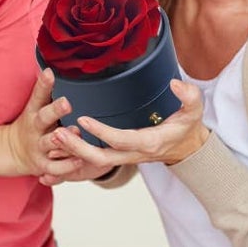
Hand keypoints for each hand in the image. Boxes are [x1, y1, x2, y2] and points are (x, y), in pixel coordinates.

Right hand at [4, 68, 70, 175]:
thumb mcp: (34, 106)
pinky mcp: (43, 165)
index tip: (50, 73)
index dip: (44, 85)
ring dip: (62, 139)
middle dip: (55, 110)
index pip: (38, 96)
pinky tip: (79, 161)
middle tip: (67, 102)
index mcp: (34, 112)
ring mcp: (38, 147)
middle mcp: (35, 129)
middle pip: (43, 118)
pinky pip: (55, 167)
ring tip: (75, 132)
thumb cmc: (31, 125)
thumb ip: (43, 89)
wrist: (13, 151)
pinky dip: (66, 166)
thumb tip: (49, 66)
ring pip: (50, 143)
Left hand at [47, 79, 210, 169]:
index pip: (120, 140)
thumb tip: (175, 84)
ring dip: (71, 153)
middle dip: (76, 148)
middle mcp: (133, 154)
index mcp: (149, 142)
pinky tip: (57, 148)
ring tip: (52, 137)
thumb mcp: (194, 110)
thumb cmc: (188, 126)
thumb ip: (188, 95)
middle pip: (100, 158)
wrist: (186, 148)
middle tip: (57, 134)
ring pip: (92, 162)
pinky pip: (92, 162)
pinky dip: (74, 158)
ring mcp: (124, 158)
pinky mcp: (118, 157)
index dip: (100, 132)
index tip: (83, 118)